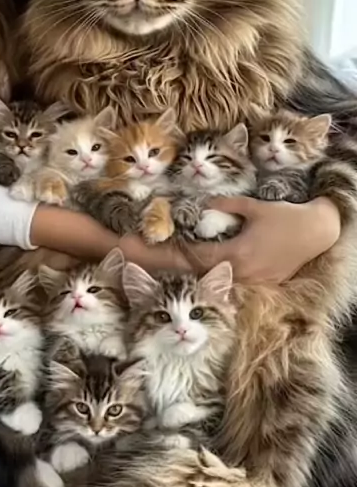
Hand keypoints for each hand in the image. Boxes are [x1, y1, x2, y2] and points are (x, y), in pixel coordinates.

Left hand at [184, 196, 340, 283]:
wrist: (316, 232)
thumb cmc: (285, 217)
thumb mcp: (254, 207)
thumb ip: (227, 205)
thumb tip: (206, 203)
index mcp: (237, 253)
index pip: (200, 257)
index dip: (182, 252)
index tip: (169, 246)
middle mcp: (244, 272)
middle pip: (206, 274)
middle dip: (187, 266)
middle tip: (170, 260)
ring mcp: (255, 280)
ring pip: (222, 281)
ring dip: (205, 274)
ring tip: (186, 267)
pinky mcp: (266, 283)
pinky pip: (238, 284)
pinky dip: (224, 278)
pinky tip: (216, 272)